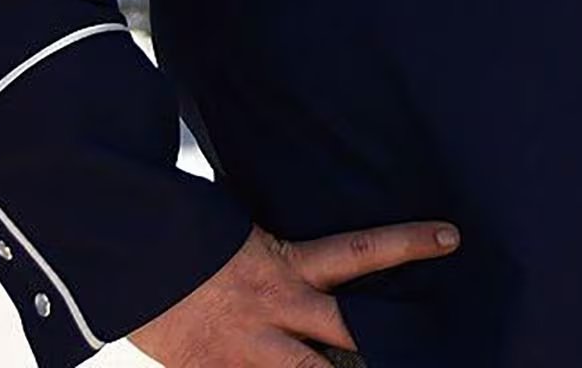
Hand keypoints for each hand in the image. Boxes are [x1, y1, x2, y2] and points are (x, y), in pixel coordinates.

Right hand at [130, 219, 460, 365]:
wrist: (129, 260)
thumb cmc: (186, 236)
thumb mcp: (240, 228)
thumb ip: (282, 246)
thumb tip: (313, 244)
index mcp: (287, 265)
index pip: (362, 250)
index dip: (408, 244)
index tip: (451, 237)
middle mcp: (278, 312)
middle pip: (350, 330)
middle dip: (390, 344)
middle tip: (434, 344)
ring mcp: (250, 353)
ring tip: (388, 366)